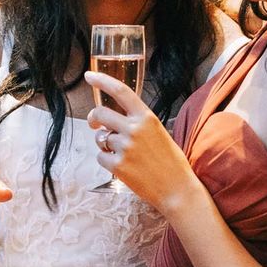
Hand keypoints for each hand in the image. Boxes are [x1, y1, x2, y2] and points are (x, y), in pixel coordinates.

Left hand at [84, 71, 200, 214]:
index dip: (102, 81)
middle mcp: (134, 129)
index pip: (121, 91)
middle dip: (94, 118)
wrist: (177, 190)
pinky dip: (107, 161)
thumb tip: (111, 120)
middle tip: (94, 123)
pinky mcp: (118, 166)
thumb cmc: (170, 161)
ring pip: (100, 138)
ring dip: (105, 144)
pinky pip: (100, 157)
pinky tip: (123, 167)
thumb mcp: (158, 132)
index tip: (89, 76)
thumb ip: (137, 122)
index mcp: (147, 117)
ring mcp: (125, 147)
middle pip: (100, 113)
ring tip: (124, 154)